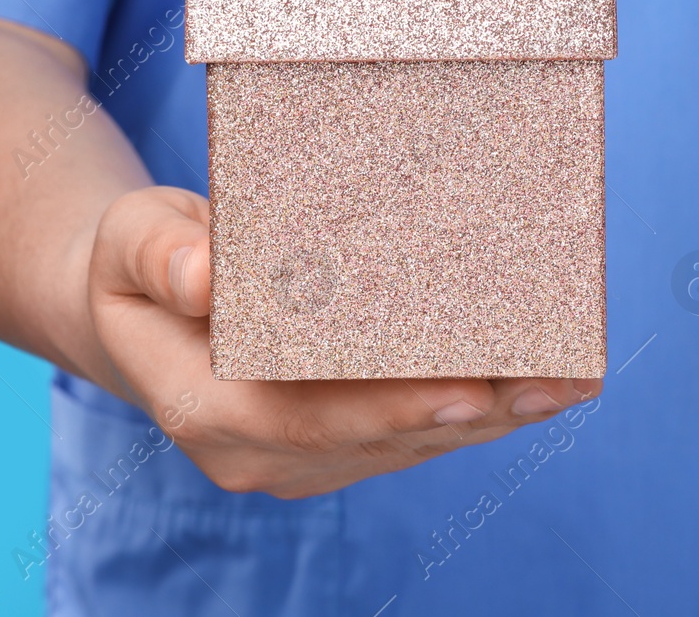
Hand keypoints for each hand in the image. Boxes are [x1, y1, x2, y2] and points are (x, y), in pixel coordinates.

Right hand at [87, 186, 600, 498]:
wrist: (136, 311)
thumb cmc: (140, 261)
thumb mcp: (131, 237)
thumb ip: (161, 254)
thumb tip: (204, 276)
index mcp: (204, 409)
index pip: (307, 419)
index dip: (392, 408)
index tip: (469, 387)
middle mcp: (255, 453)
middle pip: (377, 439)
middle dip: (472, 413)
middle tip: (554, 382)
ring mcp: (298, 459)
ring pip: (406, 444)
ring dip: (491, 418)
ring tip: (567, 382)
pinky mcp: (332, 446)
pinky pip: (408, 433)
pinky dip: (473, 412)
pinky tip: (535, 388)